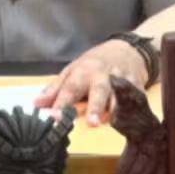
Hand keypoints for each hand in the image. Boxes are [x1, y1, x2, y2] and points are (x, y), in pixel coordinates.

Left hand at [33, 39, 148, 126]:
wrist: (128, 50)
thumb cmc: (95, 63)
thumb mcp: (73, 70)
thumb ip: (56, 89)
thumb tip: (36, 104)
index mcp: (84, 71)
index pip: (70, 88)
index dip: (62, 103)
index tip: (54, 117)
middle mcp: (103, 76)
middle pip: (99, 91)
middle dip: (95, 107)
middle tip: (92, 123)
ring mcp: (122, 81)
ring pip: (120, 98)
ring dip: (115, 111)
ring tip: (110, 122)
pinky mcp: (138, 88)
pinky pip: (136, 101)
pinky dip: (133, 111)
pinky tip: (129, 121)